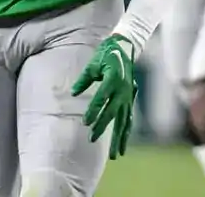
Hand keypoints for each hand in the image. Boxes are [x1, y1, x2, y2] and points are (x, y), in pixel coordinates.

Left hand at [71, 35, 137, 158]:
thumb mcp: (94, 63)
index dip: (94, 109)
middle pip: (113, 111)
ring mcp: (129, 96)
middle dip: (103, 126)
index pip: (102, 97)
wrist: (126, 48)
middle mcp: (123, 89)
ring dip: (120, 138)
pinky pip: (129, 119)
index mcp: (114, 78)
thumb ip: (85, 78)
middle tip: (92, 139)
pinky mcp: (130, 100)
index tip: (86, 122)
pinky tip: (122, 147)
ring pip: (125, 120)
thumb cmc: (107, 54)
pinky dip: (126, 133)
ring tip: (115, 155)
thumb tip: (74, 92)